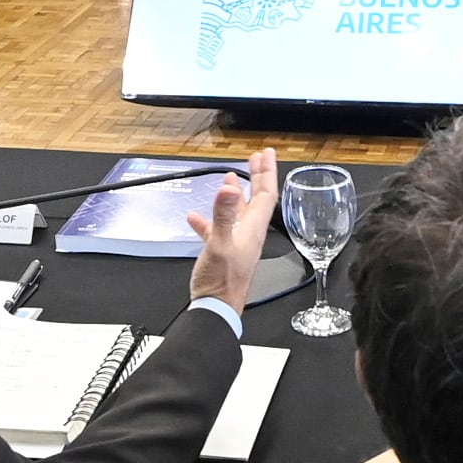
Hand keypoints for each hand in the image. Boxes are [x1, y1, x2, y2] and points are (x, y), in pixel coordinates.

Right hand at [186, 147, 280, 311]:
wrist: (216, 309)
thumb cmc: (222, 281)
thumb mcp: (220, 244)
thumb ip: (223, 215)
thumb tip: (229, 188)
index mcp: (252, 229)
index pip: (266, 194)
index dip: (267, 172)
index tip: (266, 154)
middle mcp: (248, 233)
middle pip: (257, 199)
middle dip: (257, 177)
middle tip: (257, 158)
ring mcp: (236, 243)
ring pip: (239, 213)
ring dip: (235, 194)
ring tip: (230, 179)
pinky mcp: (223, 253)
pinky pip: (218, 230)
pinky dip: (208, 220)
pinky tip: (195, 217)